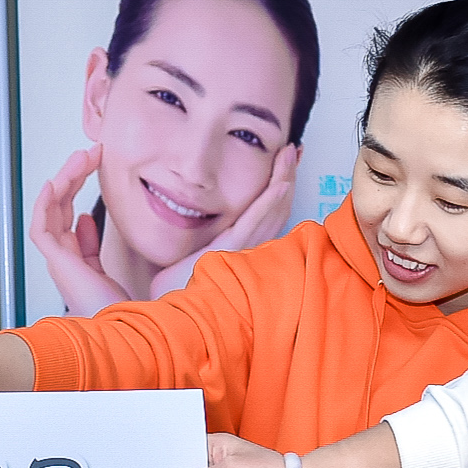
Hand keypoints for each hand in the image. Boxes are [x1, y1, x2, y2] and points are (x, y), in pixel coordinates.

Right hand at [29, 148, 133, 314]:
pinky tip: (55, 184)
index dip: (79, 188)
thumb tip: (88, 218)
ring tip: (79, 157)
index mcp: (76, 260)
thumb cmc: (119, 312)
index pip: (70, 216)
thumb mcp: (112, 269)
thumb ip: (95, 245)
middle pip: (60, 208)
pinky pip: (41, 230)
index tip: (95, 167)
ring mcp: (59, 261)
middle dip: (73, 176)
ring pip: (51, 211)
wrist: (121, 335)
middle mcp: (64, 259)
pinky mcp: (58, 264)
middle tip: (90, 153)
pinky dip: (44, 206)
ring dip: (63, 181)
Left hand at [150, 145, 301, 296]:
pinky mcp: (231, 250)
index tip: (285, 162)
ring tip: (291, 153)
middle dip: (287, 175)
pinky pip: (254, 222)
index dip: (280, 187)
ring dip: (283, 179)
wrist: (172, 318)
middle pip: (276, 208)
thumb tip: (195, 221)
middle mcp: (248, 249)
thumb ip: (199, 243)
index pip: (267, 213)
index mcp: (240, 248)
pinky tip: (280, 184)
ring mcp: (243, 250)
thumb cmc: (178, 293)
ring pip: (271, 210)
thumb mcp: (190, 260)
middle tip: (295, 149)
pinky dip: (269, 202)